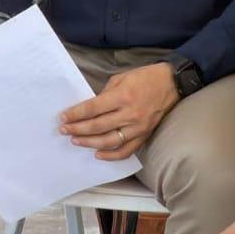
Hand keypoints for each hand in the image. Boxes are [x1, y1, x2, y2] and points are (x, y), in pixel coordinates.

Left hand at [59, 63, 179, 160]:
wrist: (171, 84)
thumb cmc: (144, 77)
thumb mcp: (120, 78)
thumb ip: (105, 94)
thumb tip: (90, 109)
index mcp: (122, 96)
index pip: (93, 108)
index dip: (76, 114)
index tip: (63, 117)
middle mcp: (130, 114)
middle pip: (98, 126)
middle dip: (78, 129)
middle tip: (64, 130)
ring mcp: (138, 128)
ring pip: (110, 141)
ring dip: (90, 143)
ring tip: (76, 141)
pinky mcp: (145, 136)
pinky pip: (127, 150)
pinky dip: (112, 155)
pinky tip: (98, 154)